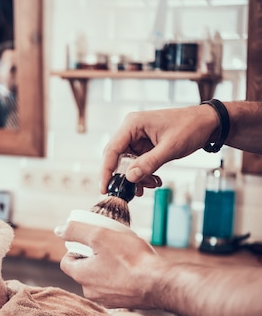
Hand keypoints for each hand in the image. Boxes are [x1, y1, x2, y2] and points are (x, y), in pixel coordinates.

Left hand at [55, 221, 162, 308]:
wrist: (161, 284)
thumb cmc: (130, 259)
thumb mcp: (99, 236)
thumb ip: (76, 231)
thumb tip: (58, 230)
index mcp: (81, 276)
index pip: (66, 262)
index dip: (74, 249)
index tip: (89, 241)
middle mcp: (91, 292)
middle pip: (83, 271)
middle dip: (92, 257)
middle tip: (108, 246)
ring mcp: (108, 300)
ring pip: (100, 280)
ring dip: (107, 268)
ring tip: (122, 256)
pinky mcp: (124, 303)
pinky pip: (116, 287)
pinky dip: (120, 278)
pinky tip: (133, 269)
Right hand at [100, 104, 218, 194]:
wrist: (209, 123)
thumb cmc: (191, 127)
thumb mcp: (170, 147)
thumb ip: (149, 163)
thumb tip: (129, 177)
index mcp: (132, 124)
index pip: (112, 150)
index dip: (106, 171)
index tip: (105, 188)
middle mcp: (131, 130)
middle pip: (116, 158)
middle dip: (124, 176)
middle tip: (129, 192)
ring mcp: (137, 138)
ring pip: (127, 164)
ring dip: (137, 177)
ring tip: (150, 185)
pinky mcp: (144, 146)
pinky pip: (137, 164)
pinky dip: (144, 174)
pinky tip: (154, 181)